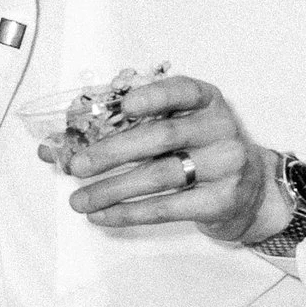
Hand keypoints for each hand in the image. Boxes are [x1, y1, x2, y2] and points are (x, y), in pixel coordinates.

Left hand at [41, 71, 288, 246]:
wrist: (250, 191)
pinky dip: (129, 213)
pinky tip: (103, 216)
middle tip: (77, 166)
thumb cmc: (199, 152)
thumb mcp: (177, 128)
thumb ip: (126, 127)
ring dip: (112, 189)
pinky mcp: (220, 201)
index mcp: (206, 101)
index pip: (183, 91)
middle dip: (112, 152)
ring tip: (79, 200)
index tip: (122, 106)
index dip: (153, 96)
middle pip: (162, 137)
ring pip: (159, 176)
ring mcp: (224, 166)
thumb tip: (55, 146)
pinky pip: (167, 207)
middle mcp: (220, 129)